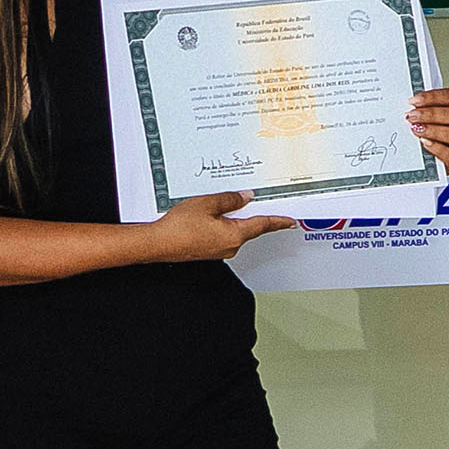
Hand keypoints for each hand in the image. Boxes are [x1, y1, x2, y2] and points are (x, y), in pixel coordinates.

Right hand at [146, 191, 298, 261]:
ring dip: (232, 217)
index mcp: (235, 235)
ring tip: (220, 203)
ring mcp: (219, 251)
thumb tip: (245, 197)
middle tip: (254, 199)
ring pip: (233, 230)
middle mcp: (230, 246)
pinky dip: (221, 224)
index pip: (264, 225)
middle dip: (251, 213)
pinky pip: (221, 234)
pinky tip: (209, 215)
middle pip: (249, 226)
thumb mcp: (207, 203)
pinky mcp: (208, 251)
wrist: (157, 243)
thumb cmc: (178, 228)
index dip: (279, 221)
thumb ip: (230, 199)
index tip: (292, 221)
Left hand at [410, 87, 448, 176]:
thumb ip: (424, 110)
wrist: (434, 162)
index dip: (433, 97)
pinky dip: (437, 148)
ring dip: (433, 131)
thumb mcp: (430, 118)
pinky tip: (425, 142)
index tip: (415, 100)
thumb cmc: (431, 135)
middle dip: (431, 114)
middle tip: (413, 116)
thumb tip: (411, 105)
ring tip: (416, 129)